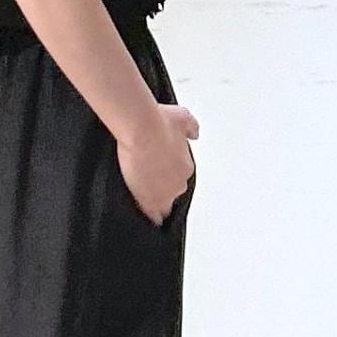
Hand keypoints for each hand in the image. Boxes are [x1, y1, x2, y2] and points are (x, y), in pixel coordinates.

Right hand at [116, 102, 198, 224]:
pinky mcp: (148, 201)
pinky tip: (142, 219)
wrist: (142, 130)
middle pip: (171, 193)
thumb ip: (191, 127)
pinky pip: (151, 216)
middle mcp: (178, 183)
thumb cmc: (158, 122)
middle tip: (146, 182)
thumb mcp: (183, 117)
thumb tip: (194, 133)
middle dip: (160, 190)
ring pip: (162, 208)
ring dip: (155, 205)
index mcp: (186, 167)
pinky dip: (147, 217)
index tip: (158, 171)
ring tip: (143, 201)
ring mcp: (164, 194)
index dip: (167, 176)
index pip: (179, 178)